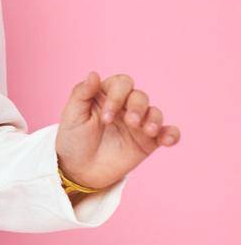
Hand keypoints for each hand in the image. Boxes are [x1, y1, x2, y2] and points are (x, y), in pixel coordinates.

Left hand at [57, 70, 179, 190]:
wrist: (79, 170)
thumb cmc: (74, 139)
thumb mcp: (72, 115)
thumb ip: (82, 93)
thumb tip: (94, 73)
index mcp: (106, 95)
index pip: (122, 83)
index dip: (118, 95)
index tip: (106, 117)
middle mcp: (125, 106)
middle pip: (140, 96)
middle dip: (137, 107)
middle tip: (130, 122)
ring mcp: (138, 124)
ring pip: (155, 112)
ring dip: (154, 119)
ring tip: (148, 131)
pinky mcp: (149, 141)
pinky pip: (168, 132)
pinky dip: (172, 134)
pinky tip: (167, 140)